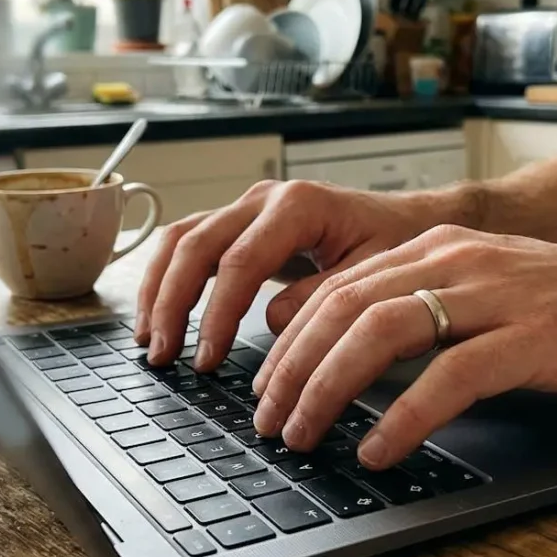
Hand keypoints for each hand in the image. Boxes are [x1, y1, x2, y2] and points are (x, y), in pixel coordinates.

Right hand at [135, 180, 466, 367]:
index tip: (207, 357)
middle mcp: (264, 199)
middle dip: (171, 303)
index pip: (239, 262)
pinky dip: (167, 279)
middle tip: (164, 354)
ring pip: (182, 239)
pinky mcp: (240, 224)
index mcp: (298, 205)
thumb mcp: (374, 273)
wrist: (407, 219)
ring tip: (149, 339)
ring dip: (158, 289)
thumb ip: (324, 297)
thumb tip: (272, 324)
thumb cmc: (394, 242)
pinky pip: (189, 244)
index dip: (216, 314)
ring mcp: (247, 208)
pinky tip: (158, 316)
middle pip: (196, 245)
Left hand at [251, 224, 556, 469]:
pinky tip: (378, 449)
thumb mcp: (493, 293)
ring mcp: (496, 296)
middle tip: (267, 419)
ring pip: (380, 332)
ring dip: (327, 387)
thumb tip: (360, 355)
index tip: (267, 384)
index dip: (290, 339)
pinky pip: (448, 377)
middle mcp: (460, 261)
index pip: (340, 287)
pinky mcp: (533, 337)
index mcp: (443, 248)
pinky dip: (402, 418)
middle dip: (291, 368)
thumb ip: (431, 309)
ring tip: (303, 433)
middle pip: (344, 307)